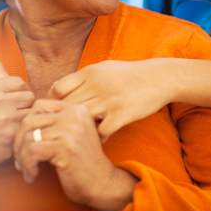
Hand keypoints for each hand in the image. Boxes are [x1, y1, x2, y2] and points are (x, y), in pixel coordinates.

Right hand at [0, 77, 34, 186]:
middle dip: (27, 104)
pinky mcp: (11, 140)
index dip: (20, 89)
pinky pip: (26, 131)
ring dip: (26, 119)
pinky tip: (14, 137)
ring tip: (19, 125)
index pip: (18, 82)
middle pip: (29, 96)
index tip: (18, 97)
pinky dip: (23, 134)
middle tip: (21, 112)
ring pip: (31, 114)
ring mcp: (7, 122)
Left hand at [13, 100, 137, 210]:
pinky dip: (28, 165)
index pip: (38, 106)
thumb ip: (53, 123)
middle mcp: (73, 115)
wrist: (102, 184)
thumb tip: (19, 122)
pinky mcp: (64, 148)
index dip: (26, 125)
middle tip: (21, 159)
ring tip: (27, 169)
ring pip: (27, 138)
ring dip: (22, 157)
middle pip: (29, 121)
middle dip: (19, 142)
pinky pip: (32, 151)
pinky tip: (33, 175)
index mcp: (76, 109)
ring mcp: (69, 130)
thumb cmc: (82, 162)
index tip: (26, 143)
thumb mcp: (71, 135)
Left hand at [48, 59, 174, 141]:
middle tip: (60, 129)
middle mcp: (96, 85)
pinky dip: (96, 138)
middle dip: (61, 118)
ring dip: (77, 129)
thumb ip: (80, 78)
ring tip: (75, 137)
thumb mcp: (102, 68)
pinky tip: (96, 141)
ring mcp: (109, 100)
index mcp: (89, 72)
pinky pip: (101, 131)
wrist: (158, 78)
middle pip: (67, 105)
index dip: (52, 102)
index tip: (53, 112)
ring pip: (81, 118)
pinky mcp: (122, 114)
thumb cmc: (128, 74)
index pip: (58, 88)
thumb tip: (56, 87)